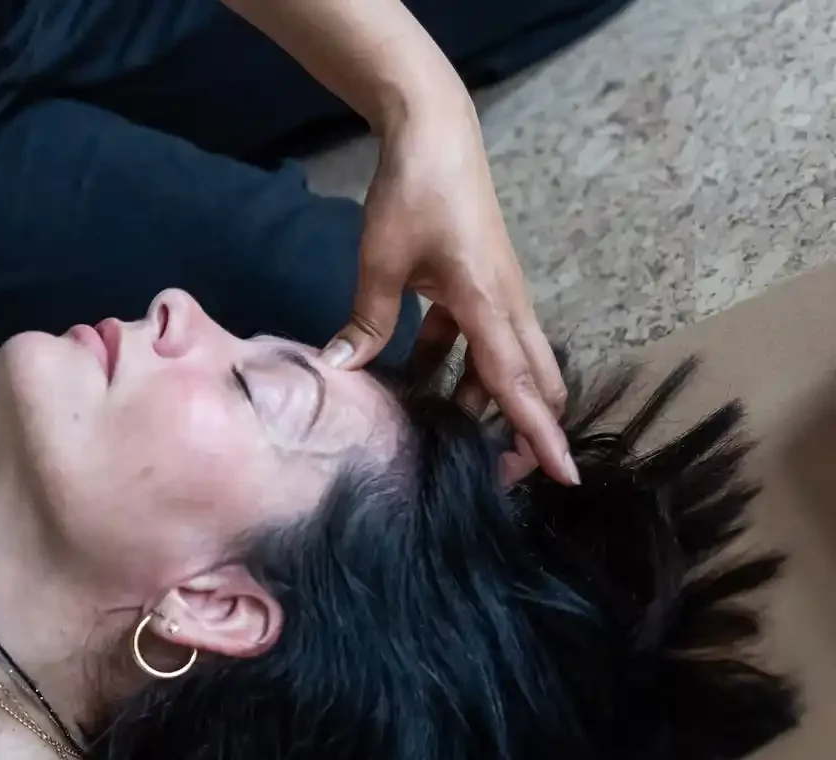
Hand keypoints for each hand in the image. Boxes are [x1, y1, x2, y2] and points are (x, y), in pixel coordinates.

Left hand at [323, 103, 577, 484]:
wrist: (435, 132)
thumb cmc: (415, 192)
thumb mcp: (381, 261)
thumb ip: (368, 321)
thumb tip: (341, 370)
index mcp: (490, 305)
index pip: (521, 385)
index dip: (540, 436)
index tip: (565, 479)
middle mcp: (508, 306)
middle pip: (533, 382)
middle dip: (523, 429)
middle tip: (493, 471)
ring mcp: (500, 295)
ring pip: (505, 364)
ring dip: (480, 397)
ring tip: (439, 428)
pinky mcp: (482, 285)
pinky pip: (481, 340)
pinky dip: (460, 364)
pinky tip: (418, 376)